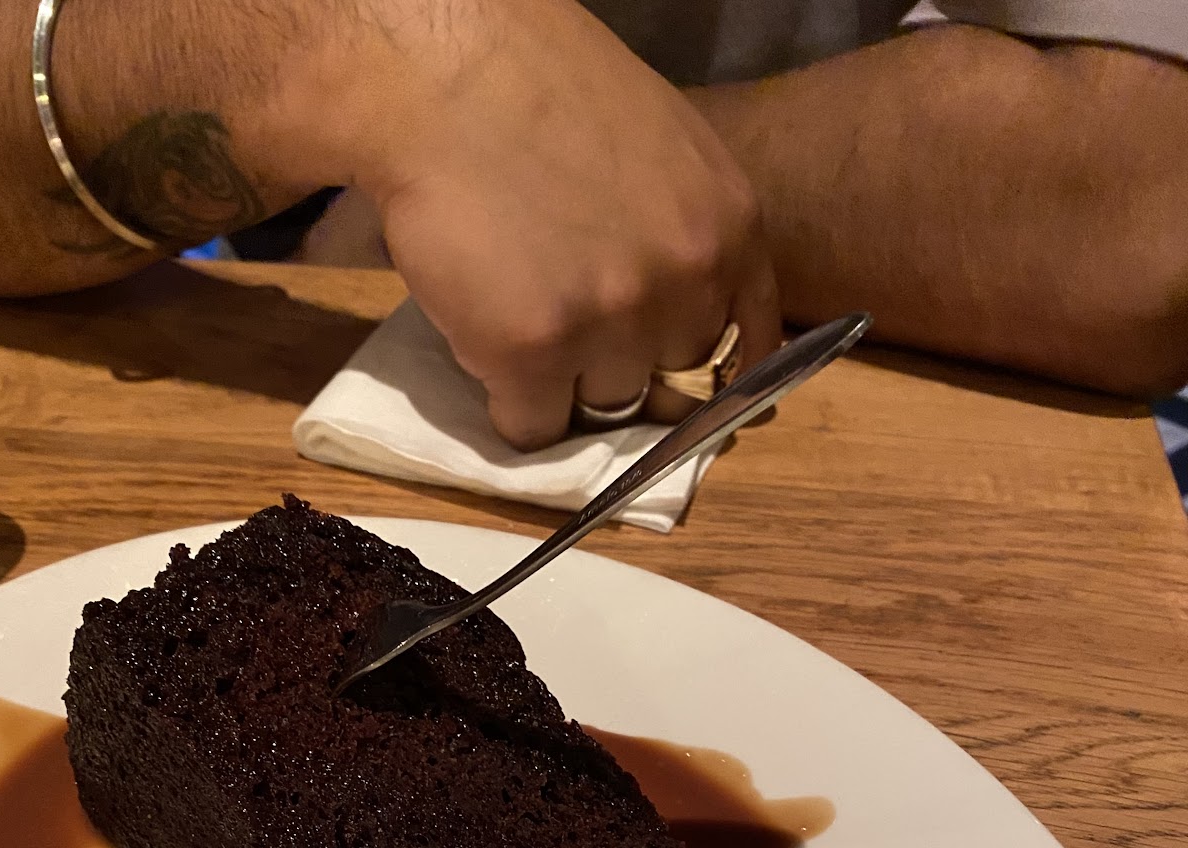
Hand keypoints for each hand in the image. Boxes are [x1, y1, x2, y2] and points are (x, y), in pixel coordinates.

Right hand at [348, 0, 780, 447]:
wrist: (443, 72)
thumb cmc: (541, 94)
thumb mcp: (666, 153)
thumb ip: (691, 237)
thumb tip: (688, 326)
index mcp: (730, 231)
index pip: (750, 353)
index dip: (705, 377)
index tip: (672, 386)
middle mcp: (686, 283)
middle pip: (673, 391)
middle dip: (630, 376)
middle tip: (578, 342)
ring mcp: (611, 324)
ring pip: (603, 411)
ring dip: (565, 391)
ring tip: (524, 328)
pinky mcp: (532, 353)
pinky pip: (533, 429)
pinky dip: (510, 410)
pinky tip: (489, 351)